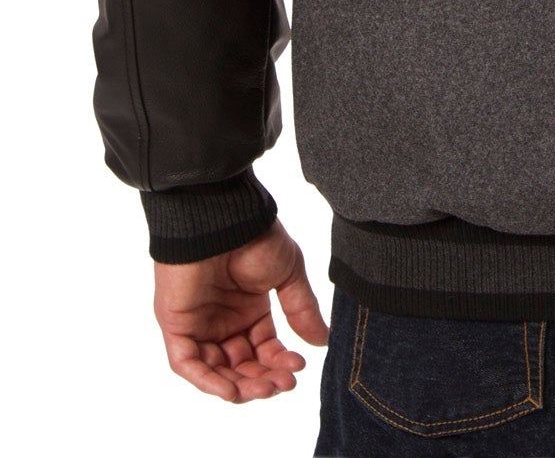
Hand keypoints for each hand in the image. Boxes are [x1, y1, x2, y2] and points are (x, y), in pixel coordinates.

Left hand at [153, 219, 329, 402]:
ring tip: (264, 389)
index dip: (280, 362)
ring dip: (239, 386)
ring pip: (216, 371)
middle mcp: (223, 320)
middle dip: (263, 379)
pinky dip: (207, 381)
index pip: (264, 348)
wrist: (222, 218)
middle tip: (283, 384)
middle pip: (242, 365)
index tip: (298, 367)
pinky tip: (232, 390)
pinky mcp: (176, 325)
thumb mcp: (287, 273)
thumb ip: (302, 308)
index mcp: (248, 308)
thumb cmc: (254, 237)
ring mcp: (197, 324)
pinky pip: (187, 364)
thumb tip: (322, 340)